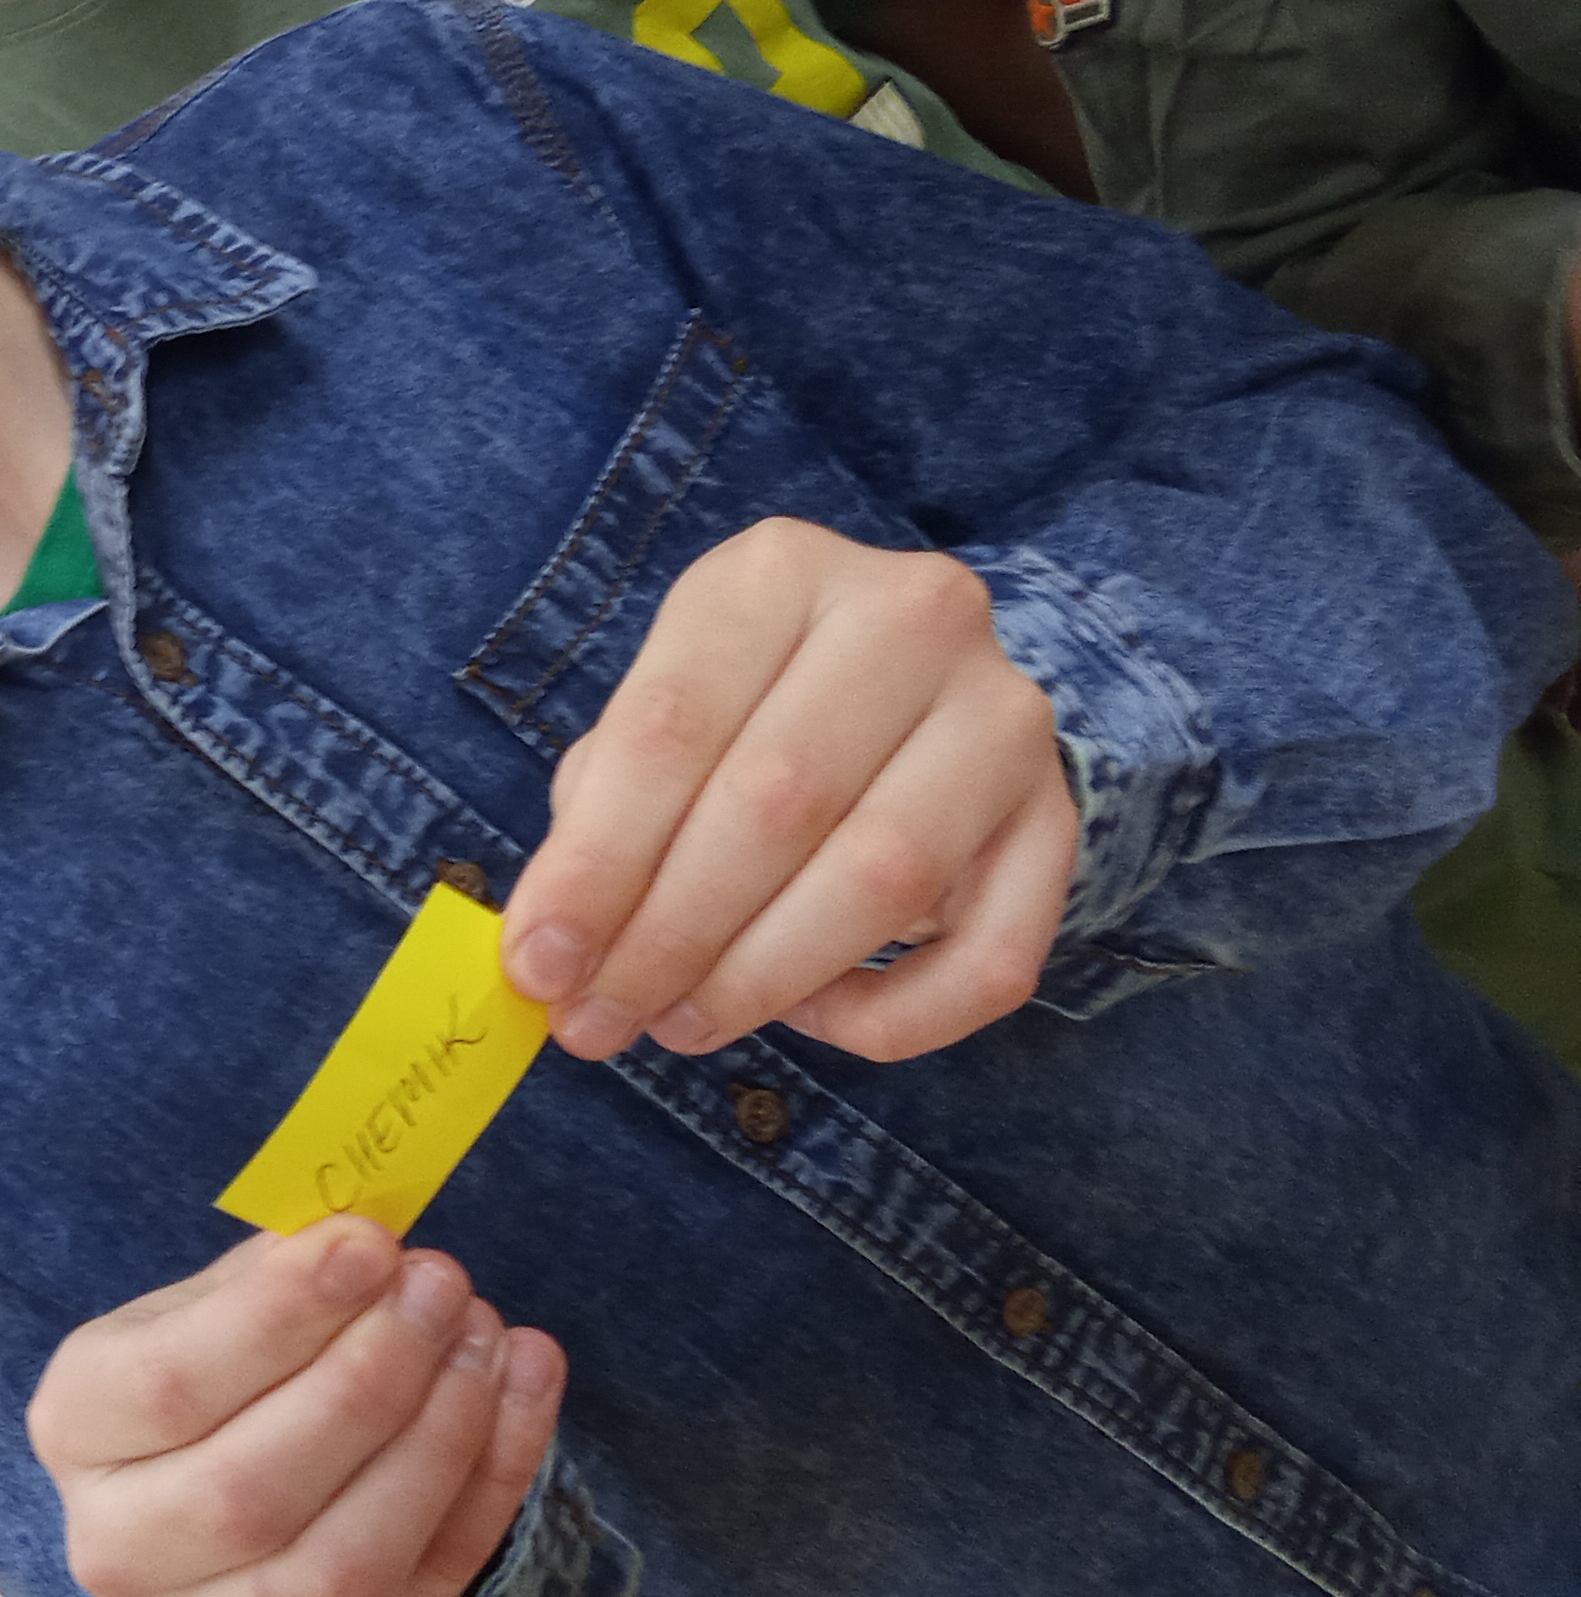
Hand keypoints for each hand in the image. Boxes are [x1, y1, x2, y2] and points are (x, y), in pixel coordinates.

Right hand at [26, 1218, 564, 1596]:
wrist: (234, 1450)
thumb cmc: (223, 1354)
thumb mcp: (216, 1292)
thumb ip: (278, 1271)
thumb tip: (366, 1247)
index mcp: (76, 1426)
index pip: (171, 1387)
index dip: (280, 1318)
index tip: (372, 1245)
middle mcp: (122, 1544)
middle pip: (249, 1493)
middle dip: (368, 1383)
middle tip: (441, 1287)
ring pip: (340, 1566)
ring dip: (437, 1442)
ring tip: (487, 1335)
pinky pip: (424, 1588)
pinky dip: (493, 1483)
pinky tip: (524, 1381)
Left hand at [500, 517, 1076, 1065]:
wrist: (915, 685)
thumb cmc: (747, 709)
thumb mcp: (664, 717)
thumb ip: (602, 817)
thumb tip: (552, 950)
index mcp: (779, 571)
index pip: (670, 728)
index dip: (596, 863)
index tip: (537, 964)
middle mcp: (910, 618)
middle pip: (774, 804)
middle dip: (667, 937)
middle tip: (599, 1019)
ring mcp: (1003, 715)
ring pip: (881, 878)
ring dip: (761, 981)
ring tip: (679, 1025)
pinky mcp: (1059, 818)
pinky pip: (989, 958)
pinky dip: (890, 1018)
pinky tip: (808, 1017)